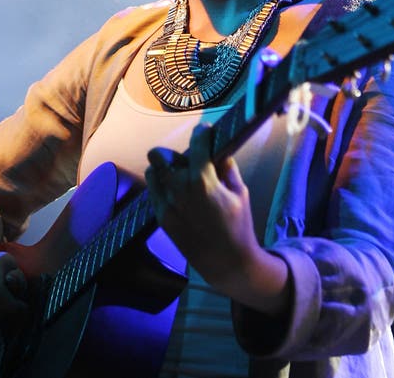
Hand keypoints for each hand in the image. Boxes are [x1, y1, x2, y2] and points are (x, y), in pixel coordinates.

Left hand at [145, 124, 290, 314]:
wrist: (227, 263)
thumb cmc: (239, 226)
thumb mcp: (240, 193)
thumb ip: (227, 168)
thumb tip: (219, 152)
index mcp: (203, 180)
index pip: (196, 143)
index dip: (201, 132)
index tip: (204, 131)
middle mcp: (180, 189)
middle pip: (159, 155)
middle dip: (172, 152)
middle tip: (186, 159)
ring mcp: (168, 204)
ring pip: (152, 172)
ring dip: (164, 169)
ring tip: (179, 176)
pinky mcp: (162, 218)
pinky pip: (154, 192)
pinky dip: (163, 187)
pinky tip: (177, 192)